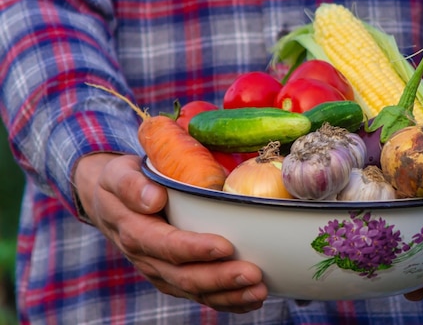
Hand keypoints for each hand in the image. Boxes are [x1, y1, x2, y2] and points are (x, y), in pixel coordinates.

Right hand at [73, 153, 266, 312]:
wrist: (108, 204)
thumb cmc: (120, 184)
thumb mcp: (118, 174)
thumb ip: (131, 185)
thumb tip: (153, 198)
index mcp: (135, 232)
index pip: (167, 245)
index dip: (195, 249)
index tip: (225, 246)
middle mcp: (147, 259)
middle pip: (185, 276)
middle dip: (221, 278)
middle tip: (253, 274)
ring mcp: (161, 272)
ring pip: (195, 292)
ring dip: (228, 295)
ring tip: (259, 292)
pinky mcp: (173, 278)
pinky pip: (199, 296)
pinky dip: (226, 302)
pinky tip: (250, 301)